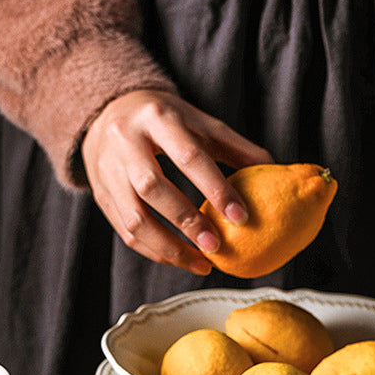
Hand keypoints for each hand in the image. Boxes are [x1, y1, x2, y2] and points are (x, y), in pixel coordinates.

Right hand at [81, 89, 271, 273]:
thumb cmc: (162, 119)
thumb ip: (233, 145)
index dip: (215, 188)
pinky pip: (125, 231)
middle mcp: (125, 142)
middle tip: (216, 247)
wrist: (106, 112)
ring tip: (200, 263)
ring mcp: (107, 170)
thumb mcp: (197, 120)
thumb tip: (274, 167)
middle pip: (153, 187)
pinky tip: (179, 258)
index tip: (241, 217)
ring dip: (168, 246)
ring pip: (133, 217)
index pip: (187, 155)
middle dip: (186, 221)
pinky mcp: (100, 194)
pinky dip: (153, 250)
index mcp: (156, 117)